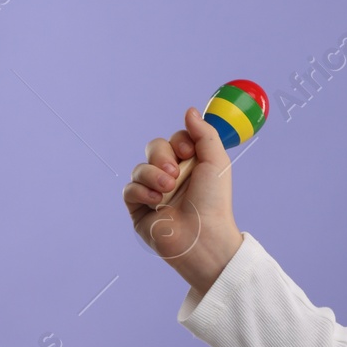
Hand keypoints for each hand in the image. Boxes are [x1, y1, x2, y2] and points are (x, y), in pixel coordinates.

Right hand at [123, 106, 243, 294]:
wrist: (202, 236)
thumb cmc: (214, 201)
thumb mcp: (217, 162)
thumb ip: (204, 134)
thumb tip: (190, 110)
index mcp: (191, 164)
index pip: (174, 139)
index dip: (178, 141)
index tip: (187, 152)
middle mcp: (172, 175)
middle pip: (154, 148)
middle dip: (162, 156)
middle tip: (174, 173)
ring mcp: (154, 191)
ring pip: (140, 167)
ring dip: (153, 176)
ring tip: (168, 190)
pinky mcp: (139, 208)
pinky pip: (129, 188)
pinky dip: (142, 192)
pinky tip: (157, 203)